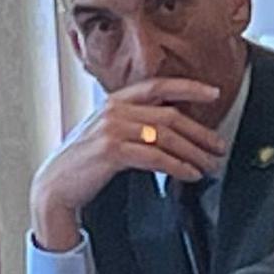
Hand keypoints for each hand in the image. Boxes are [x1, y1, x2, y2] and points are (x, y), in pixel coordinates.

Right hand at [29, 77, 228, 248]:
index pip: (158, 86)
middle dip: (200, 133)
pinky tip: (190, 174)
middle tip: (218, 147)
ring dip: (194, 153)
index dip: (189, 87)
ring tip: (209, 165)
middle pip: (169, 116)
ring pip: (166, 137)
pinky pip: (155, 157)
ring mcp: (112, 129)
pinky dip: (178, 166)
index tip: (214, 93)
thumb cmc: (82, 164)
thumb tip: (170, 130)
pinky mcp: (111, 151)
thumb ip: (132, 125)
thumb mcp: (106, 134)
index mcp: (114, 102)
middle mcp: (114, 111)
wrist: (54, 187)